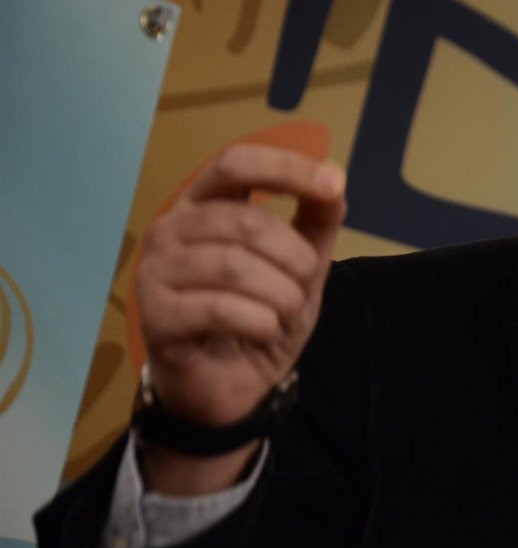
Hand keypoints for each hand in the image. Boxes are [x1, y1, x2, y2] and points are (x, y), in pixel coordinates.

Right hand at [134, 144, 344, 491]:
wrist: (232, 384)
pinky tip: (264, 332)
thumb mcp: (302, 266)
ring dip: (281, 295)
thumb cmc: (261, 314)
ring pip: (234, 266)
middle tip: (304, 286)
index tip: (333, 184)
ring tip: (284, 314)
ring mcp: (155, 270)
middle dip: (294, 258)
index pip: (236, 163)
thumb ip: (316, 223)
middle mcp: (172, 228)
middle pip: (245, 220)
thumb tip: (334, 180)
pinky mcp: (154, 315)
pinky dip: (260, 323)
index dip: (285, 168)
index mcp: (205, 204)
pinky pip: (220, 309)